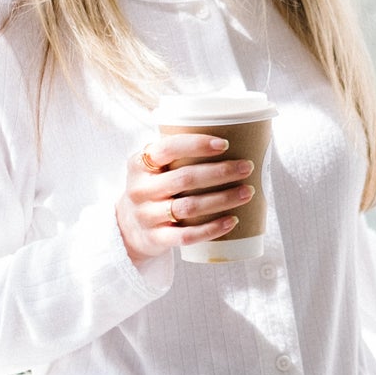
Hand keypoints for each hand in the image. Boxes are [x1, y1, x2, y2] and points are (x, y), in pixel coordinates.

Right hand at [115, 132, 254, 266]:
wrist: (128, 228)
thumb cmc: (153, 188)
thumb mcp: (152, 167)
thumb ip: (176, 153)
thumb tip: (232, 136)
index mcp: (139, 164)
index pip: (167, 149)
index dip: (196, 145)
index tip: (224, 144)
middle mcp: (141, 189)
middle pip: (184, 178)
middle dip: (220, 172)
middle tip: (246, 167)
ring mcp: (147, 216)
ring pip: (189, 207)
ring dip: (222, 199)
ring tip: (247, 192)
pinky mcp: (156, 239)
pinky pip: (187, 235)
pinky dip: (212, 229)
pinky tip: (232, 221)